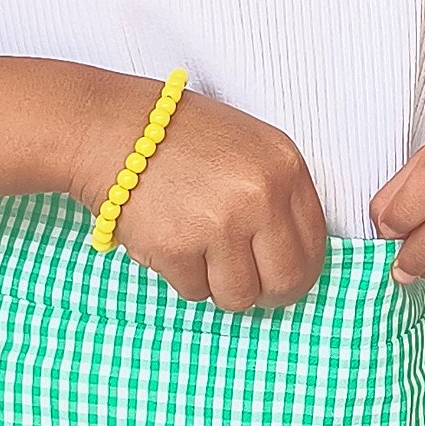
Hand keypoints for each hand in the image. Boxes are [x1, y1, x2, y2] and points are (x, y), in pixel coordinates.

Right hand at [64, 85, 329, 310]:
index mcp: (285, 166)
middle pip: (286, 281)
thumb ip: (277, 197)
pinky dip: (181, 276)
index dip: (298, 269)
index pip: (315, 245)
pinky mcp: (178, 247)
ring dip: (217, 285)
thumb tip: (292, 258)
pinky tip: (168, 239)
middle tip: (243, 284)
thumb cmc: (178, 139)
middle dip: (266, 292)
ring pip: (239, 296)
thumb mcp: (248, 149)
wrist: (109, 129)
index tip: (279, 276)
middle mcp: (260, 195)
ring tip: (197, 250)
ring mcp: (220, 223)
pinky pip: (194, 292)